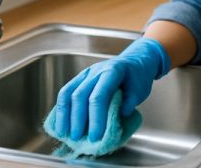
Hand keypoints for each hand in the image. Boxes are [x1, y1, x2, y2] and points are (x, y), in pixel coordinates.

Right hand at [54, 37, 170, 140]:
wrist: (135, 61)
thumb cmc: (137, 77)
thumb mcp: (140, 90)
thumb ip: (129, 103)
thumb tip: (117, 117)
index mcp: (112, 72)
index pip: (99, 96)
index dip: (95, 118)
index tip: (95, 136)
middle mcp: (95, 71)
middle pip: (80, 95)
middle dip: (77, 119)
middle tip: (77, 138)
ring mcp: (85, 74)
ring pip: (67, 93)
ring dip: (64, 115)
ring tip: (63, 133)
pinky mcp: (79, 79)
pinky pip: (65, 92)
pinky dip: (61, 108)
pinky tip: (60, 122)